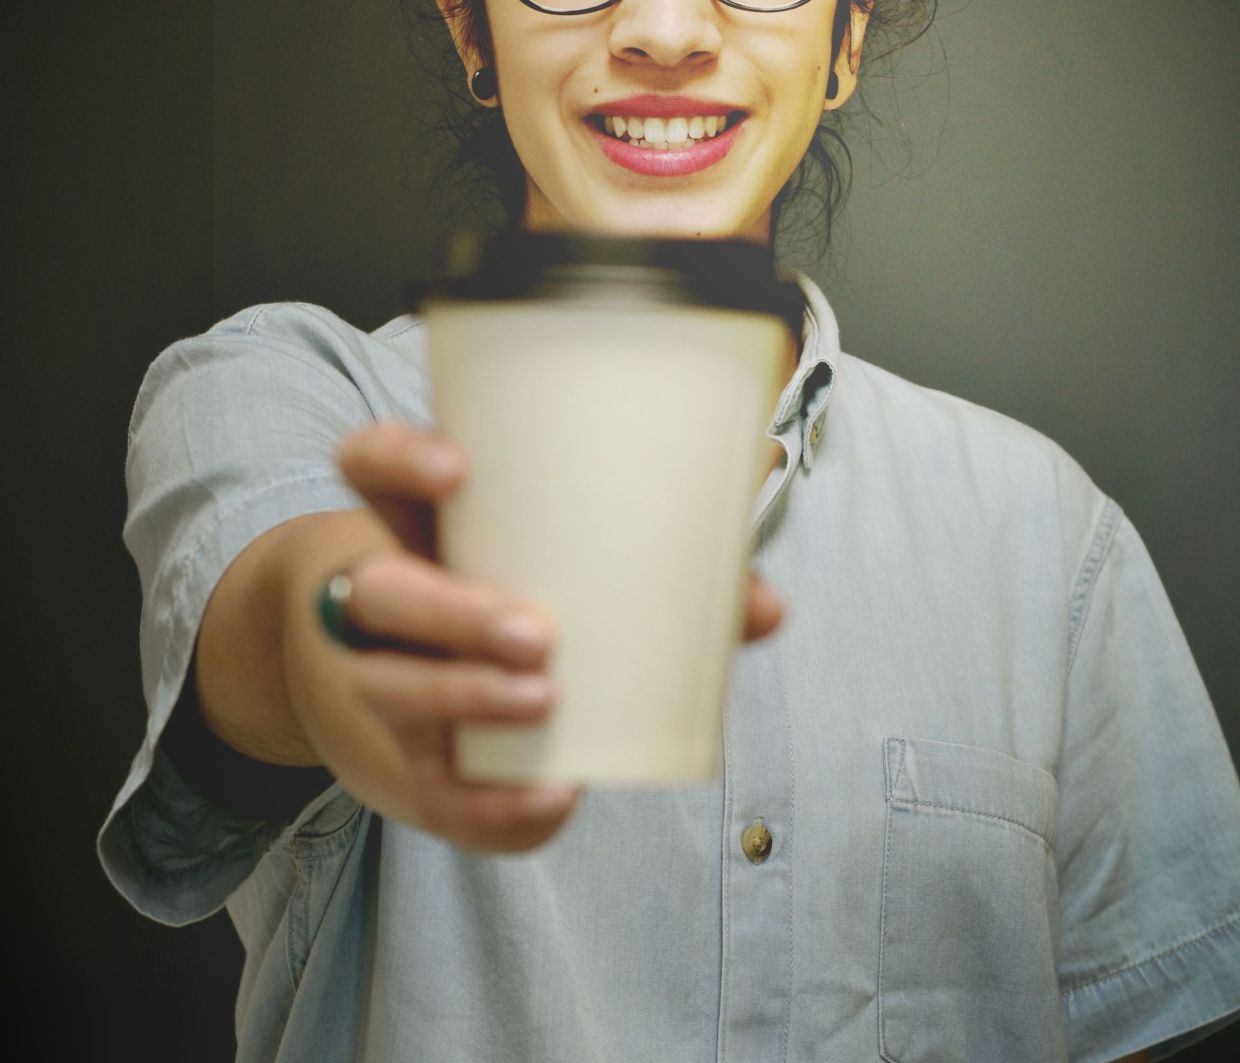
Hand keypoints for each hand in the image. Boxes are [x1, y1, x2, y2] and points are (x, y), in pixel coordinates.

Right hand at [303, 423, 782, 852]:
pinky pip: (428, 789)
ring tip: (543, 703)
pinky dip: (491, 803)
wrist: (402, 696)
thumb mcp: (550, 572)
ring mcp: (376, 682)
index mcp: (412, 527)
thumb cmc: (506, 607)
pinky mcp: (402, 762)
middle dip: (452, 613)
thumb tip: (766, 607)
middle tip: (539, 635)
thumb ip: (658, 578)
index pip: (368, 469)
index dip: (397, 460)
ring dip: (464, 698)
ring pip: (387, 687)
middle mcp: (376, 600)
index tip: (459, 470)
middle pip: (376, 593)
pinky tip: (553, 798)